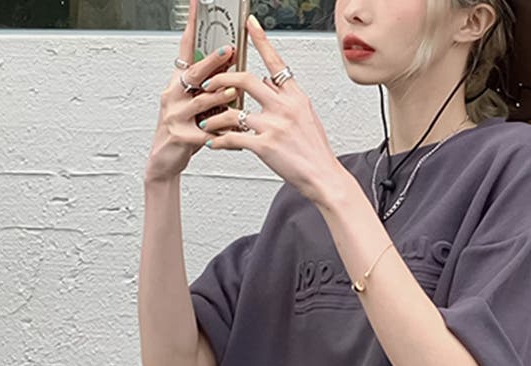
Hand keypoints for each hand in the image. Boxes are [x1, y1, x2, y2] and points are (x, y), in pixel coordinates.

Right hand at [145, 0, 240, 183]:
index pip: (184, 50)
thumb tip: (232, 75)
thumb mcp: (196, 107)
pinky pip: (206, 132)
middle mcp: (173, 95)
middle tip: (229, 51)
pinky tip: (234, 135)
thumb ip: (209, 91)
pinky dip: (222, 133)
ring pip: (200, 101)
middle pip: (193, 73)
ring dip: (219, 96)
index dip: (192, 28)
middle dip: (211, 62)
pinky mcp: (181, 136)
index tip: (198, 5)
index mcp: (178, 84)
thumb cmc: (185, 133)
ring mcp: (174, 115)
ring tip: (235, 93)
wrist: (165, 161)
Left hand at [195, 14, 344, 203]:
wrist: (323, 176)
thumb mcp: (306, 117)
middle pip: (246, 79)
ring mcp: (273, 126)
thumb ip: (286, 99)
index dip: (261, 40)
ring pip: (233, 111)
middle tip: (209, 83)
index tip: (250, 24)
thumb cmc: (315, 151)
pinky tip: (214, 143)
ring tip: (207, 121)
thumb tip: (268, 83)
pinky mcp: (264, 146)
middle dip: (221, 79)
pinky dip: (219, 141)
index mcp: (295, 97)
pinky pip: (233, 138)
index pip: (276, 62)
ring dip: (215, 116)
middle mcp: (284, 107)